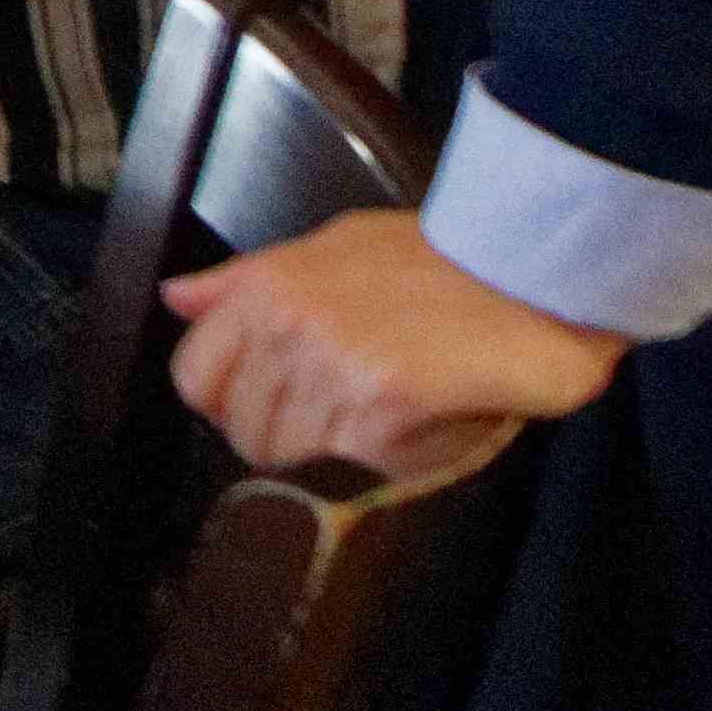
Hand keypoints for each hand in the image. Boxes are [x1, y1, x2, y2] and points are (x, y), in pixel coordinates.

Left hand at [158, 211, 624, 480]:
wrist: (534, 275)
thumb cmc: (441, 259)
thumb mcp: (336, 245)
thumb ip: (250, 279)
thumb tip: (177, 296)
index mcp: (268, 284)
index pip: (195, 377)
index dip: (227, 401)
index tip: (271, 400)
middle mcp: (288, 323)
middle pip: (243, 430)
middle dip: (288, 435)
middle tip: (348, 409)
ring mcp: (330, 366)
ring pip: (292, 458)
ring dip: (338, 451)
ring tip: (390, 409)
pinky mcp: (379, 406)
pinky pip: (352, 465)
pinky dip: (387, 458)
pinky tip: (421, 418)